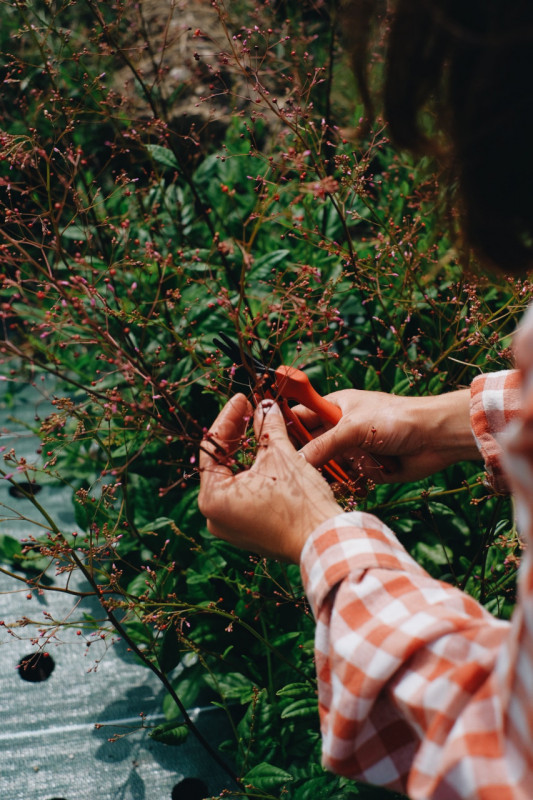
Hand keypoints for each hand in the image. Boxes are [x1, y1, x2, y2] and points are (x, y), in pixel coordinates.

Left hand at [198, 394, 340, 562]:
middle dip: (239, 434)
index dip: (229, 419)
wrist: (326, 541)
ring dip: (248, 452)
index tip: (243, 399)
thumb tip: (265, 405)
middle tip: (251, 409)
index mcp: (213, 499)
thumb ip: (268, 426)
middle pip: (222, 463)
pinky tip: (267, 453)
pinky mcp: (249, 530)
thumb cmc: (300, 503)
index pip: (213, 448)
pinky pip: (245, 493)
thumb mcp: (281, 456)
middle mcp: (215, 516)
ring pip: (235, 478)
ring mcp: (231, 526)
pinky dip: (255, 472)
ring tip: (261, 427)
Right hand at [295, 388, 479, 483]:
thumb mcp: (353, 427)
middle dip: (303, 459)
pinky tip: (349, 482)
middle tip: (288, 472)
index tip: (265, 443)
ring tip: (320, 481)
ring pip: (326, 467)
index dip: (283, 428)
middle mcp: (340, 429)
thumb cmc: (395, 419)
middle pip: (310, 446)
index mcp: (334, 408)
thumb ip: (323, 445)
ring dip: (327, 473)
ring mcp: (352, 450)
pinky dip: (347, 482)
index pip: (299, 417)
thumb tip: (296, 462)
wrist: (435, 438)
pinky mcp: (365, 469)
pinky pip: (346, 480)